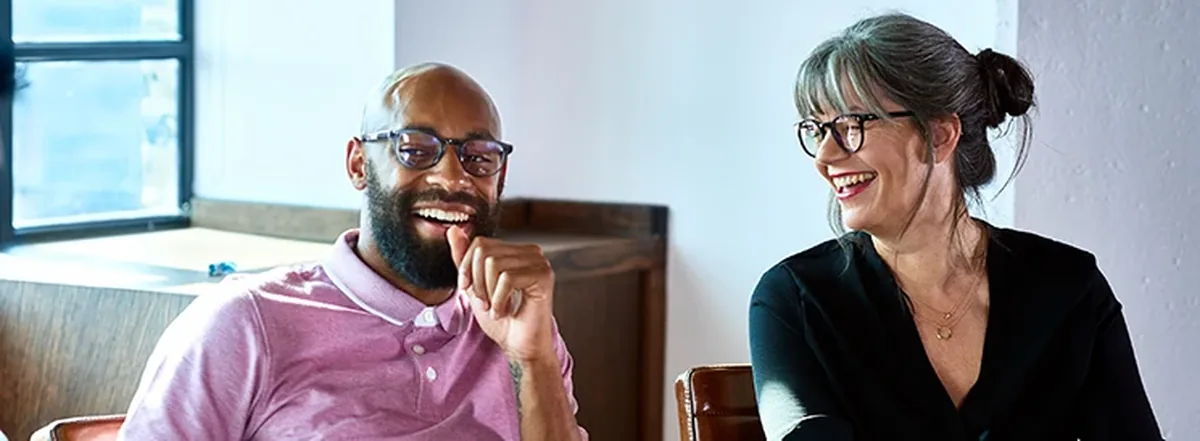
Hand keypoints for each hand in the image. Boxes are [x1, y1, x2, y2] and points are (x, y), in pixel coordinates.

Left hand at [447, 226, 556, 362]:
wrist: (519, 346)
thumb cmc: (501, 320)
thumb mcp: (474, 286)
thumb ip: (464, 259)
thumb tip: (453, 230)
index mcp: (515, 251)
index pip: (480, 242)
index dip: (467, 267)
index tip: (469, 290)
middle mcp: (530, 252)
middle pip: (484, 251)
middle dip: (477, 282)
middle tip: (485, 303)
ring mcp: (539, 262)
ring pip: (494, 264)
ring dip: (488, 294)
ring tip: (496, 308)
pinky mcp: (543, 275)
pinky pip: (507, 278)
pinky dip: (499, 300)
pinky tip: (504, 311)